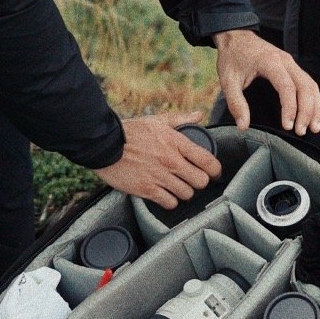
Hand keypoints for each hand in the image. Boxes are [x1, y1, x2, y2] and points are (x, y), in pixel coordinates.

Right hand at [94, 112, 220, 208]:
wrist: (103, 144)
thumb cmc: (130, 132)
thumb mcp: (157, 121)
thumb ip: (180, 119)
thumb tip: (199, 115)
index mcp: (176, 142)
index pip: (207, 160)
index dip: (215, 170)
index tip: (214, 173)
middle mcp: (171, 161)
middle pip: (201, 181)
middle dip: (199, 182)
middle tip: (193, 180)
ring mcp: (159, 176)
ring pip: (186, 194)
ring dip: (184, 192)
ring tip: (177, 187)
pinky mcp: (147, 189)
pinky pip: (169, 203)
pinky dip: (170, 201)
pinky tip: (165, 194)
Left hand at [211, 28, 319, 136]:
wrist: (236, 36)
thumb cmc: (232, 57)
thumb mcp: (228, 80)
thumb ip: (236, 103)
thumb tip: (243, 126)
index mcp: (270, 62)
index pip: (287, 87)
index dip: (290, 108)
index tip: (287, 126)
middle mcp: (286, 61)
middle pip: (305, 87)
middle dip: (307, 111)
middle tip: (302, 131)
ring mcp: (291, 63)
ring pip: (310, 85)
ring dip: (315, 107)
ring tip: (314, 127)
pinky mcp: (292, 67)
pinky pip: (309, 83)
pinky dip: (315, 99)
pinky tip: (318, 114)